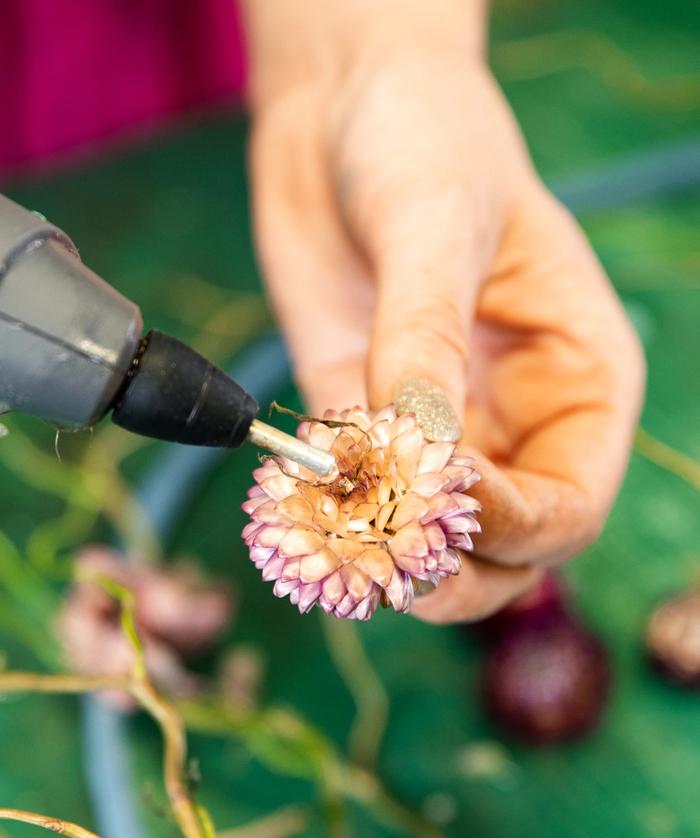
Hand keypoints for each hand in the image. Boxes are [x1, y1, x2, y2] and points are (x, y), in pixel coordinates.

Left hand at [244, 2, 644, 621]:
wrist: (344, 108)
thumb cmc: (428, 141)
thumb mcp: (438, 226)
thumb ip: (428, 340)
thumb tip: (416, 448)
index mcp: (576, 384)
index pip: (568, 503)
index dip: (512, 523)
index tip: (440, 493)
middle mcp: (511, 423)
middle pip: (504, 551)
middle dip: (451, 571)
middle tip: (386, 565)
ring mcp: (433, 429)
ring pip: (426, 540)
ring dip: (382, 558)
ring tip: (332, 544)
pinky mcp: (357, 416)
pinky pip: (348, 492)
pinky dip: (321, 513)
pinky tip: (290, 500)